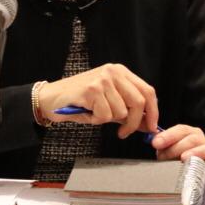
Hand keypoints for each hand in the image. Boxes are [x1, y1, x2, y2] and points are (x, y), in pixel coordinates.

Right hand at [37, 63, 157, 138]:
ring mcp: (102, 80)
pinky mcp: (91, 90)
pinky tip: (87, 112)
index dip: (153, 111)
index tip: (152, 126)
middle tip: (124, 132)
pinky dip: (96, 120)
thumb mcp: (108, 102)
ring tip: (94, 112)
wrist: (51, 98)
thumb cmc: (79, 100)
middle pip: (138, 101)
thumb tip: (148, 124)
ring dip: (107, 120)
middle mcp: (113, 72)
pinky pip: (104, 115)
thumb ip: (127, 110)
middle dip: (134, 123)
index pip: (147, 91)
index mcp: (121, 72)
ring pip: (120, 112)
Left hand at [150, 124, 204, 179]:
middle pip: (196, 138)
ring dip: (200, 152)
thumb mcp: (167, 157)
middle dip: (178, 146)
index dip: (169, 135)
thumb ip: (162, 148)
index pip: (182, 130)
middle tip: (164, 157)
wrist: (191, 184)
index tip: (156, 144)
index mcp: (191, 136)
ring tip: (185, 159)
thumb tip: (155, 141)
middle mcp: (204, 143)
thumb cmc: (176, 167)